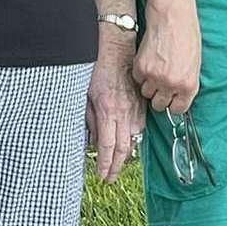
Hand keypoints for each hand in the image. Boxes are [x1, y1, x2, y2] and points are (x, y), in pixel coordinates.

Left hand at [86, 46, 145, 182]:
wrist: (115, 48)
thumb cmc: (96, 69)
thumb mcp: (85, 96)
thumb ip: (90, 120)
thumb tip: (94, 141)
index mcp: (107, 110)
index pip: (108, 146)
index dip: (106, 164)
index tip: (102, 176)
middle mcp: (124, 111)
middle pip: (124, 147)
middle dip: (117, 166)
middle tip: (110, 178)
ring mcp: (135, 106)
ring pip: (134, 138)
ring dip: (126, 154)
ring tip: (118, 165)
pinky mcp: (141, 101)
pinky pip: (140, 125)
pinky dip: (135, 138)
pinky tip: (129, 144)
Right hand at [134, 6, 200, 115]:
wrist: (172, 18)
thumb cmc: (187, 36)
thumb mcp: (194, 64)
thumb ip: (186, 82)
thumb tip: (178, 96)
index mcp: (189, 84)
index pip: (178, 109)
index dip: (173, 103)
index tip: (171, 99)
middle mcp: (171, 84)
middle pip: (159, 105)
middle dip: (160, 96)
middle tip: (161, 83)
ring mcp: (154, 77)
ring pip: (146, 93)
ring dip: (149, 84)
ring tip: (156, 68)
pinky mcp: (140, 68)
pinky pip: (138, 79)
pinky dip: (141, 73)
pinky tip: (149, 60)